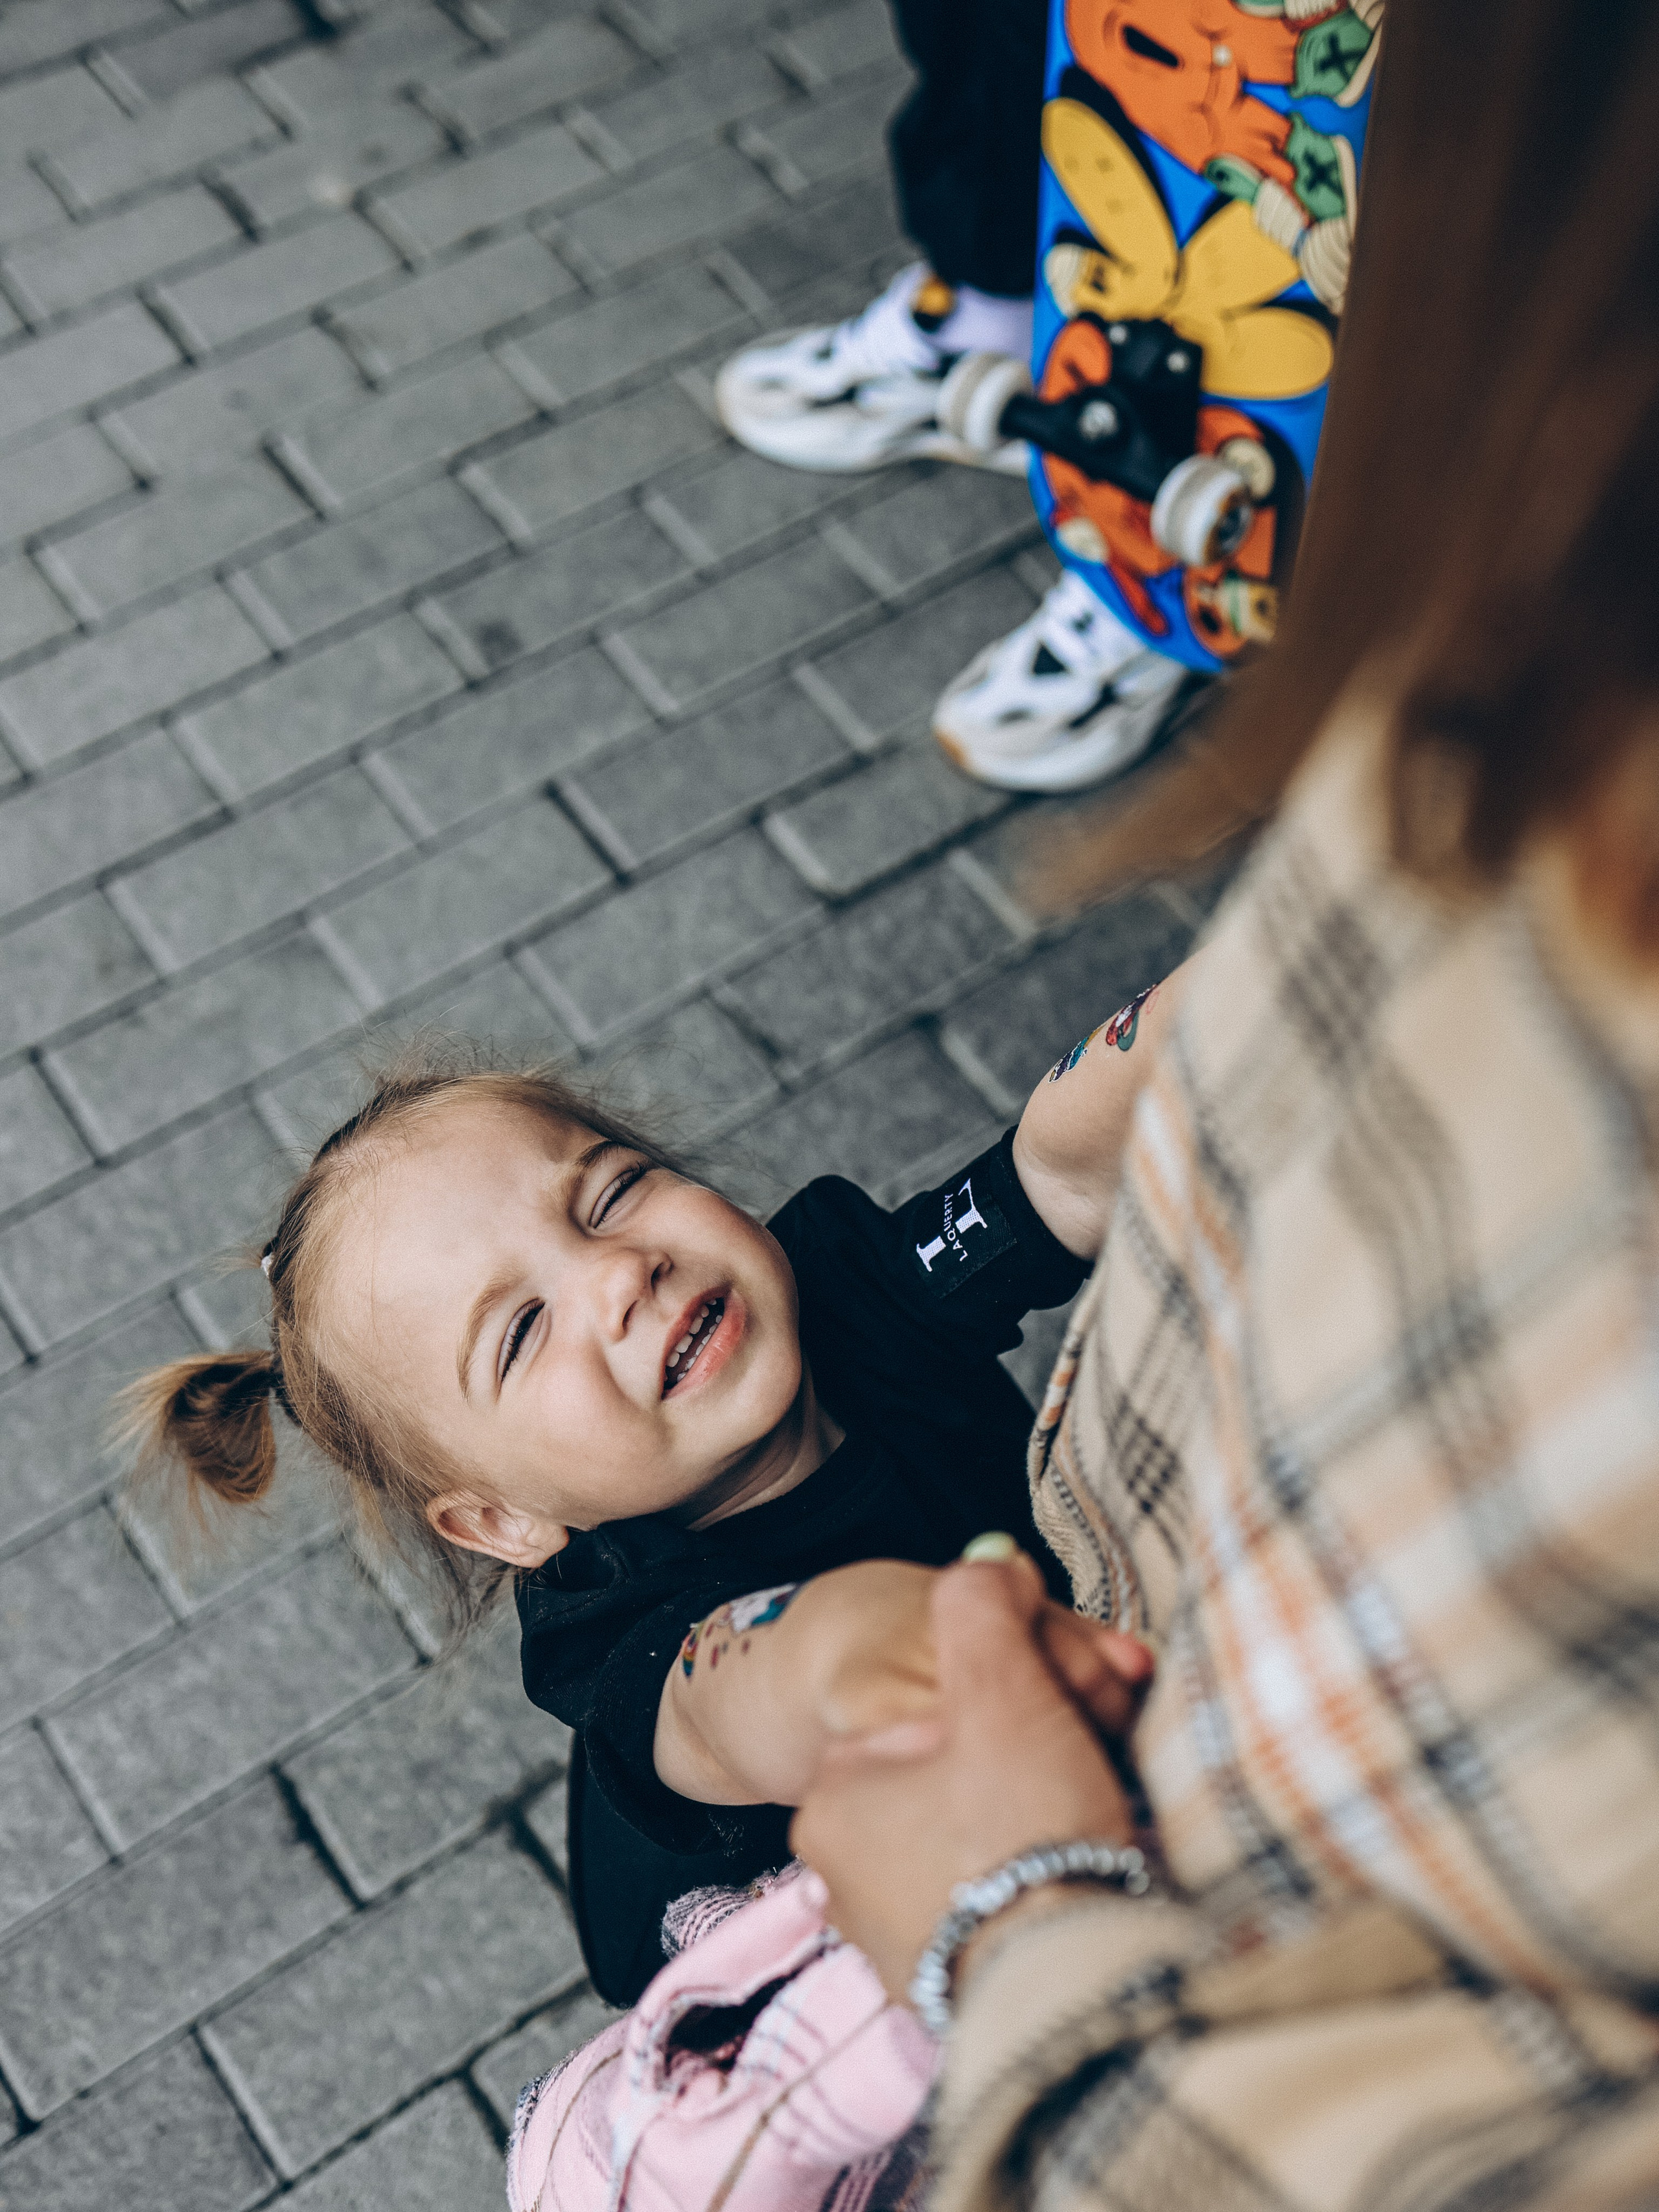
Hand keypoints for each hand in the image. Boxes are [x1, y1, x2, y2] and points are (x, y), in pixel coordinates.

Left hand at [791, 1550, 1139, 2003]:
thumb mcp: (1005, 1690)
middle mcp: (838, 1870)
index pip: (929, 1706)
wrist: (1068, 1990)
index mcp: (833, 1794)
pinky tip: (1064, 1876)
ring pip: (964, 1837)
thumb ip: (984, 1610)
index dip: (1010, 1695)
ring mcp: (884, 1935)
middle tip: (1083, 1764)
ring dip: (1023, 1818)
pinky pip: (981, 1900)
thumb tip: (986, 1562)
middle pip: (945, 1774)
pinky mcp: (935, 1983)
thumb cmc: (1025, 1830)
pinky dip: (1021, 1879)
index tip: (1070, 1709)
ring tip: (1080, 1820)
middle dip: (1017, 1757)